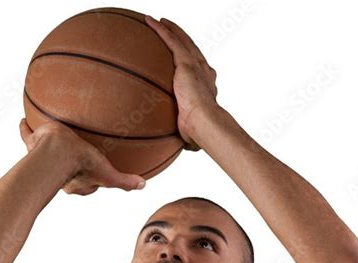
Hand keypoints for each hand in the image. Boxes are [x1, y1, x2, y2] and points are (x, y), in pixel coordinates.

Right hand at [19, 118, 146, 194]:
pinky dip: (26, 129)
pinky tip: (23, 120)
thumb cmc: (82, 166)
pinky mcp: (34, 144)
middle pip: (66, 168)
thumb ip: (125, 181)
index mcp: (77, 182)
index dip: (92, 180)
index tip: (96, 171)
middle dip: (70, 163)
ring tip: (49, 136)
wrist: (57, 154)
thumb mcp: (108, 174)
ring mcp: (45, 157)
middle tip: (73, 153)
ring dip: (48, 146)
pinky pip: (28, 136)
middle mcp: (59, 173)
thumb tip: (143, 185)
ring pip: (46, 152)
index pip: (86, 183)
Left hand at [144, 15, 219, 151]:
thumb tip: (185, 147)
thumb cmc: (201, 132)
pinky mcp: (186, 61)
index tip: (185, 62)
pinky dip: (161, 29)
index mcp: (207, 86)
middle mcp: (204, 71)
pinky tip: (150, 20)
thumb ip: (188, 133)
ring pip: (182, 41)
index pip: (198, 71)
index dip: (192, 63)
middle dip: (182, 40)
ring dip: (171, 30)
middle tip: (173, 33)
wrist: (205, 123)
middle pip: (191, 50)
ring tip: (161, 22)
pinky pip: (171, 40)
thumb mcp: (193, 133)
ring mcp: (196, 64)